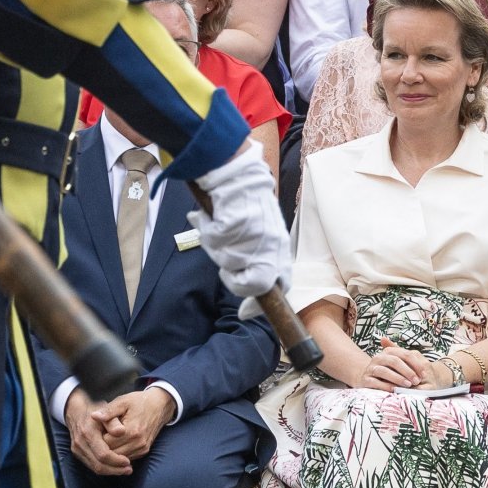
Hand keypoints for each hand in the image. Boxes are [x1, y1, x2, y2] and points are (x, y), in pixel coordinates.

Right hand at [65, 387, 133, 476]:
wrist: (77, 411)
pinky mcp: (77, 453)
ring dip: (111, 471)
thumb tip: (122, 431)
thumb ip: (113, 422)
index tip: (128, 461)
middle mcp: (80, 443)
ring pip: (95, 468)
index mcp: (88, 433)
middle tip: (129, 469)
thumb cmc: (95, 410)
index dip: (117, 460)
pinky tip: (115, 467)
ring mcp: (77, 449)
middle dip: (115, 469)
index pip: (103, 454)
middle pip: (98, 464)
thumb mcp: (106, 411)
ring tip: (125, 470)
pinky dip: (104, 468)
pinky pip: (92, 465)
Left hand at [91, 387, 174, 460]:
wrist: (159, 406)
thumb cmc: (138, 402)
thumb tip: (93, 416)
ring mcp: (142, 449)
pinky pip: (126, 458)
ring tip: (106, 437)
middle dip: (102, 446)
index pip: (106, 443)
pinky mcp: (144, 451)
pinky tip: (115, 441)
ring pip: (118, 459)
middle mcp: (138, 443)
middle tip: (98, 434)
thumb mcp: (122, 401)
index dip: (97, 437)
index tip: (95, 429)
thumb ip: (108, 411)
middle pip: (111, 453)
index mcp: (131, 431)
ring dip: (110, 451)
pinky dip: (118, 453)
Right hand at [189, 140, 291, 302]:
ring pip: (227, 261)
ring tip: (219, 228)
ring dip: (217, 248)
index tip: (245, 313)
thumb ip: (255, 259)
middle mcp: (271, 244)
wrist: (238, 173)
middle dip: (234, 281)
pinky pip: (213, 240)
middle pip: (252, 284)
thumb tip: (243, 297)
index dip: (260, 303)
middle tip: (225, 266)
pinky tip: (211, 217)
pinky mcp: (234, 224)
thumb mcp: (262, 233)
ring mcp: (253, 236)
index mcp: (279, 247)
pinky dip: (207, 229)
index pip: (280, 284)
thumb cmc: (247, 203)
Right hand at [356, 337, 436, 391]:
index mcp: (388, 352)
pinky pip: (375, 382)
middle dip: (407, 371)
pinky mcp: (365, 380)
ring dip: (397, 378)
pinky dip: (386, 386)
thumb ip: (408, 361)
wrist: (367, 379)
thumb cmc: (388, 372)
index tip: (424, 374)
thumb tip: (422, 359)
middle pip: (394, 361)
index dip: (416, 364)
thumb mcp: (398, 364)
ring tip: (407, 385)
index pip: (404, 354)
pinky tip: (395, 390)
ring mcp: (370, 369)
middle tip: (416, 381)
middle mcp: (378, 358)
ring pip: (384, 371)